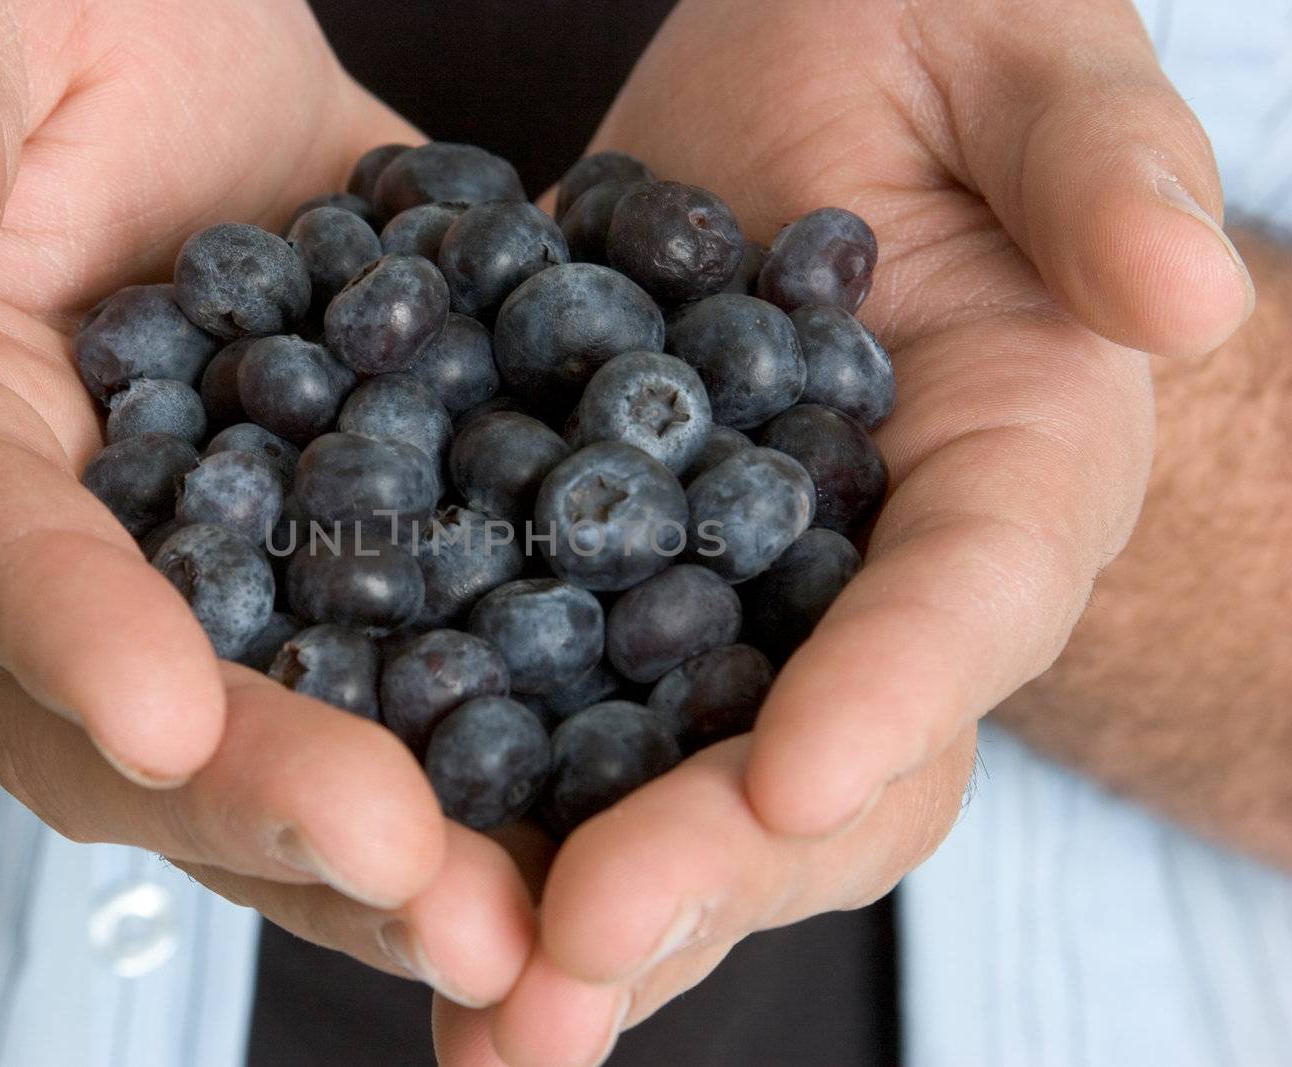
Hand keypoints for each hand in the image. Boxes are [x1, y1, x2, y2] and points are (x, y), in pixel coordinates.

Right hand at [0, 0, 530, 1004]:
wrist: (170, 46)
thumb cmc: (27, 7)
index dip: (62, 637)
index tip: (163, 719)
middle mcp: (60, 552)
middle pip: (149, 722)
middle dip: (279, 810)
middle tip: (425, 889)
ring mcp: (213, 573)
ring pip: (295, 738)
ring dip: (410, 840)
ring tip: (537, 919)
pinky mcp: (346, 553)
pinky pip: (419, 660)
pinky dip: (510, 732)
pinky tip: (620, 790)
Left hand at [437, 0, 1249, 1060]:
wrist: (800, 83)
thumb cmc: (942, 44)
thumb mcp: (1022, 58)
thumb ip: (1097, 165)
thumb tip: (1181, 298)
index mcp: (1006, 480)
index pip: (962, 608)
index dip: (888, 697)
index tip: (796, 777)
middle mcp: (867, 587)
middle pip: (808, 768)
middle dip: (697, 870)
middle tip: (568, 969)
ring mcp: (726, 607)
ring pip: (668, 788)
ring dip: (570, 914)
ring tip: (478, 1017)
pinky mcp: (589, 585)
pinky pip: (535, 711)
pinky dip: (471, 804)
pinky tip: (381, 881)